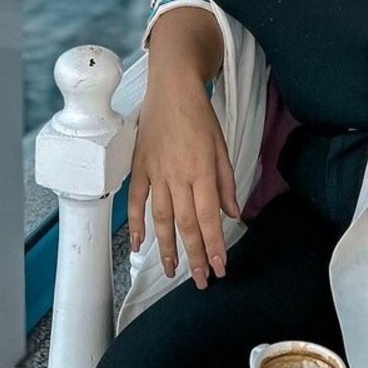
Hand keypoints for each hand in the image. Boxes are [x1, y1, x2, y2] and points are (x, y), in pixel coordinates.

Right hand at [128, 78, 240, 289]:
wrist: (172, 87)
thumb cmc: (200, 115)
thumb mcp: (222, 146)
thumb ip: (226, 182)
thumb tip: (231, 214)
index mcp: (201, 170)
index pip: (209, 217)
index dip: (214, 245)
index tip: (219, 268)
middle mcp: (178, 175)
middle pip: (185, 224)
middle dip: (194, 256)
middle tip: (199, 280)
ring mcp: (155, 172)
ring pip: (161, 219)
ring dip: (167, 248)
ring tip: (172, 271)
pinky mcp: (140, 167)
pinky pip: (136, 201)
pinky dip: (136, 224)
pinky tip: (138, 245)